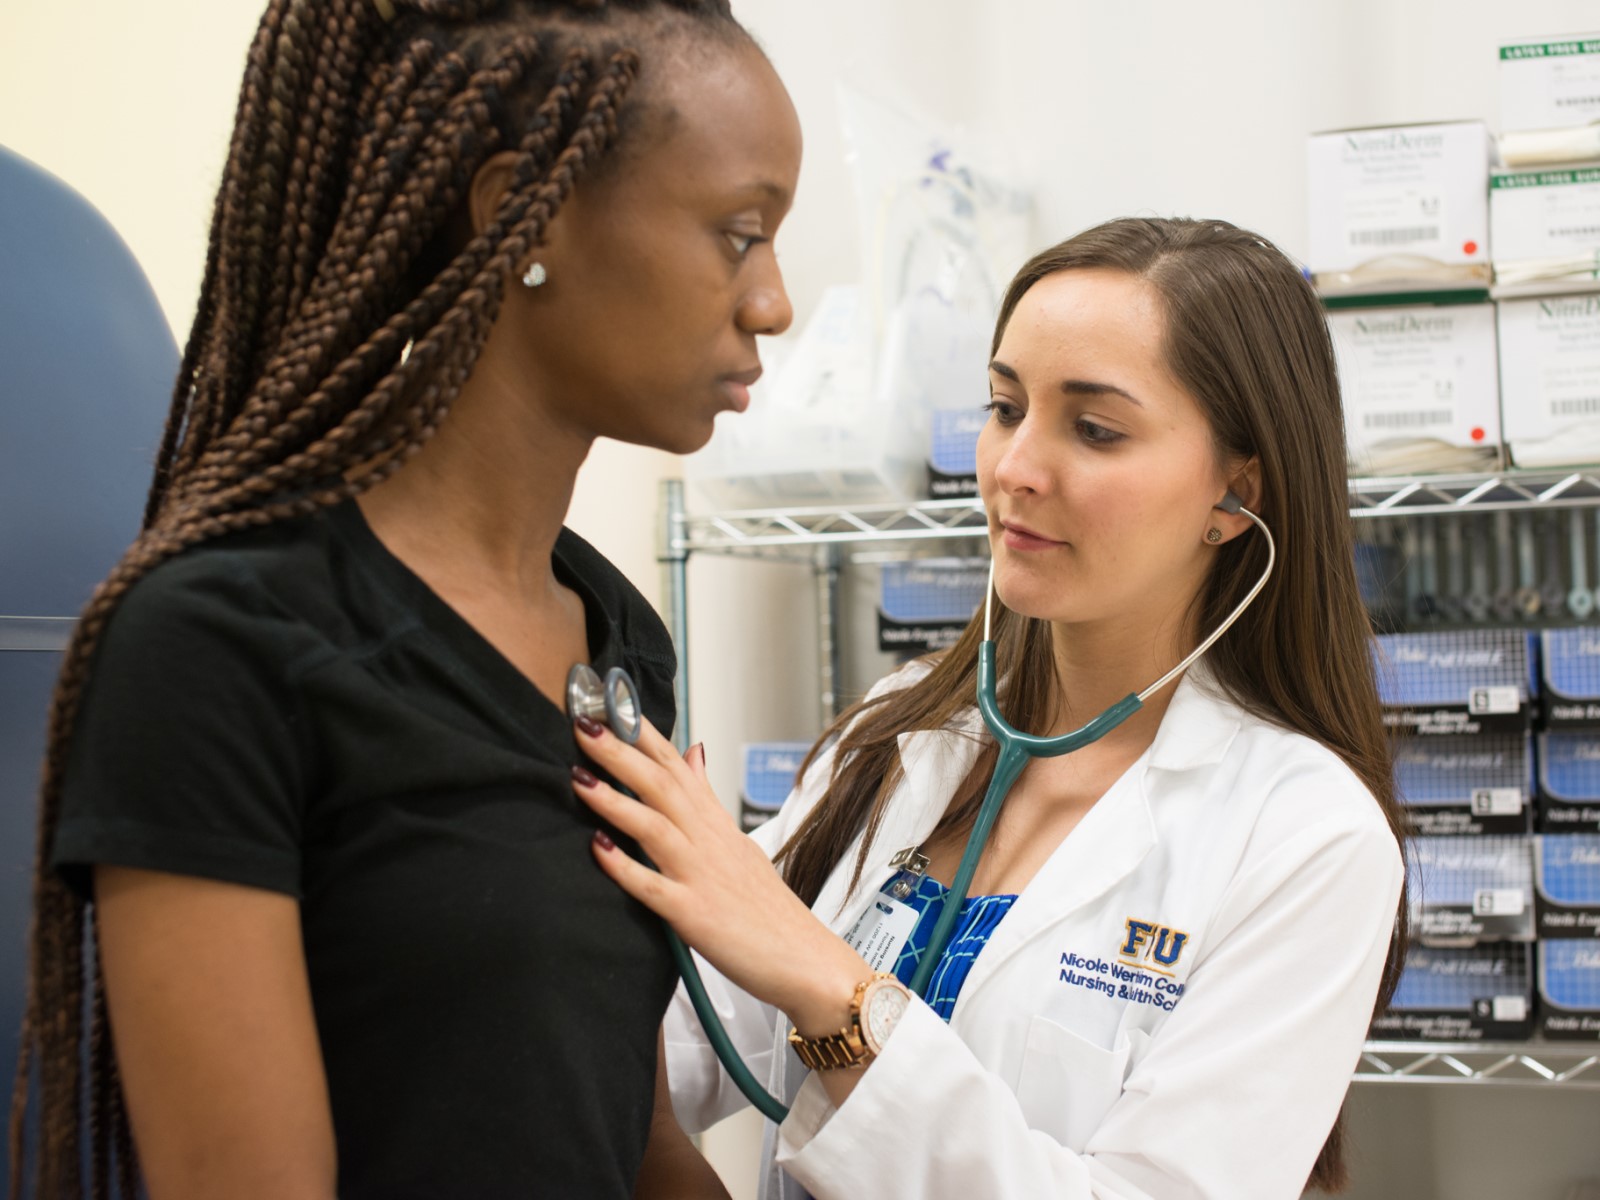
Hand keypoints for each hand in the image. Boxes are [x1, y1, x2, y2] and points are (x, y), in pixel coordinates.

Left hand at [572, 716, 869, 1035]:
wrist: (804, 961)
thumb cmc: (769, 910)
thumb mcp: (738, 842)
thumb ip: (707, 799)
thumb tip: (693, 752)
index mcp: (717, 825)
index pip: (675, 766)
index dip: (642, 735)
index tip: (609, 705)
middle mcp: (709, 843)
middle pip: (661, 786)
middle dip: (621, 753)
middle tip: (584, 724)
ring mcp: (702, 877)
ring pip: (655, 827)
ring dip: (615, 801)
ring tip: (578, 777)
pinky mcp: (695, 915)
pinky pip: (654, 888)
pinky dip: (625, 867)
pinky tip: (598, 849)